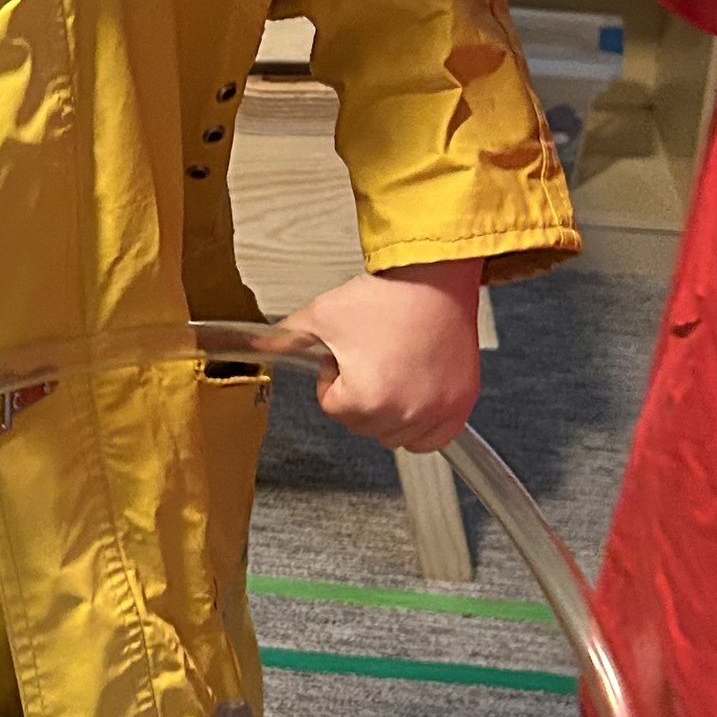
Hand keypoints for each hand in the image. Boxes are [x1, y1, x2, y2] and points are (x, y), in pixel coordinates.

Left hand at [293, 259, 481, 454]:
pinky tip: (414, 394)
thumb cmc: (387, 297)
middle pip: (362, 425)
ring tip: (392, 368)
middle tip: (369, 357)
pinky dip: (422, 423)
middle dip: (359, 395)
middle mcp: (406, 412)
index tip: (346, 354)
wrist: (435, 279)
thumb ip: (285, 338)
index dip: (333, 378)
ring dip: (388, 411)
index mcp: (367, 398)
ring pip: (395, 435)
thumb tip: (255, 346)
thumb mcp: (323, 316)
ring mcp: (438, 411)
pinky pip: (434, 438)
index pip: (332, 408)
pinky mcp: (461, 405)